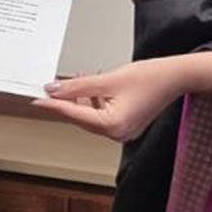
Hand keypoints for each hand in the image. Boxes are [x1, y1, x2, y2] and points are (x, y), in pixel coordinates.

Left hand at [29, 53, 211, 142]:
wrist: (175, 77)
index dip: (52, 105)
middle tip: (50, 87)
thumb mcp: (108, 79)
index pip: (74, 114)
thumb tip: (53, 89)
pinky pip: (102, 115)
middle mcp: (117, 134)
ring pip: (91, 116)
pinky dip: (94, 101)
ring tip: (76, 79)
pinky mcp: (126, 124)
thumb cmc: (150, 78)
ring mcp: (122, 131)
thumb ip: (78, 86)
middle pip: (81, 118)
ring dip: (81, 99)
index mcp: (112, 126)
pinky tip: (92, 86)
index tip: (36, 100)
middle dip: (67, 101)